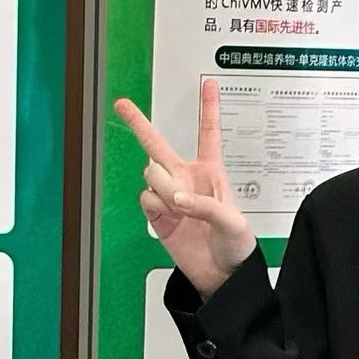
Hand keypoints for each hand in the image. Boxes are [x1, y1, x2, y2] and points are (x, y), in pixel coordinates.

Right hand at [113, 80, 256, 298]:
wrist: (222, 275)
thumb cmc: (236, 245)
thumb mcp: (233, 222)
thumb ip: (206, 205)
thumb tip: (177, 198)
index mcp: (211, 172)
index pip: (209, 134)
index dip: (209, 107)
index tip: (209, 83)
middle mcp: (186, 179)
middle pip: (158, 144)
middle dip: (138, 122)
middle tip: (121, 104)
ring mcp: (169, 196)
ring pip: (152, 173)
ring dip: (164, 187)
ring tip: (180, 206)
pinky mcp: (157, 215)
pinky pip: (146, 198)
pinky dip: (156, 205)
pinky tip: (169, 215)